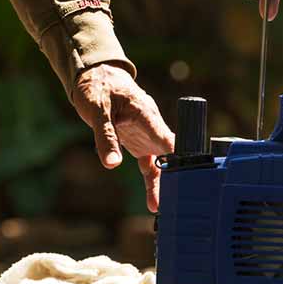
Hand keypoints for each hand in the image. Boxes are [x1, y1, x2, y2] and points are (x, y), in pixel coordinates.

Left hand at [72, 64, 174, 212]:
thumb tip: (112, 165)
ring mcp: (147, 136)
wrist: (96, 76)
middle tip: (175, 201)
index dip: (179, 158)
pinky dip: (152, 180)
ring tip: (161, 207)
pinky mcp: (139, 142)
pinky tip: (153, 201)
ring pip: (161, 163)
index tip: (187, 177)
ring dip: (163, 184)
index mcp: (147, 115)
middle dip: (174, 178)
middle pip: (169, 156)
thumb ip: (106, 138)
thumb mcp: (98, 111)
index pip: (168, 140)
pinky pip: (149, 164)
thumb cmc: (98, 88)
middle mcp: (152, 127)